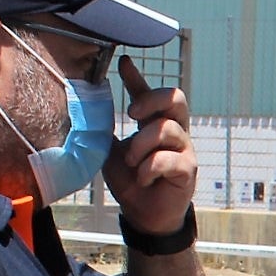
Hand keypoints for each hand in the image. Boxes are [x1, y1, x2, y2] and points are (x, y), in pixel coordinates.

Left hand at [103, 57, 197, 236]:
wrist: (144, 213)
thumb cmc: (131, 180)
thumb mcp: (112, 152)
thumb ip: (107, 132)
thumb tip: (87, 109)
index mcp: (154, 123)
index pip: (149, 94)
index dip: (136, 77)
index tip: (123, 62)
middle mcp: (174, 131)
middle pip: (175, 98)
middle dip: (151, 100)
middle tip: (132, 113)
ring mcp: (184, 149)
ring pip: (166, 130)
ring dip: (141, 145)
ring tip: (132, 162)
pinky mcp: (188, 170)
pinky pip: (169, 159)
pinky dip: (150, 168)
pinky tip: (143, 178)